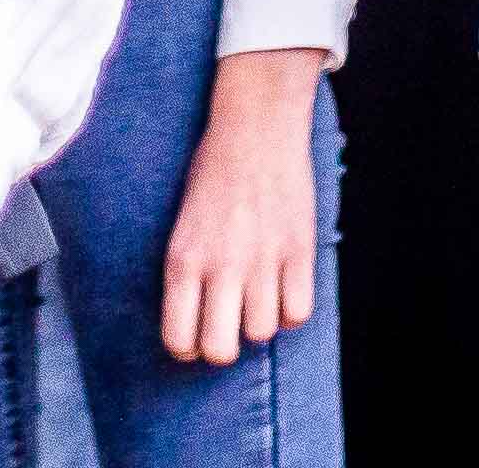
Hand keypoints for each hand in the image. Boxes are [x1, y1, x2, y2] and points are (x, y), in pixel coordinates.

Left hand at [158, 49, 324, 364]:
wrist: (255, 127)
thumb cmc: (213, 173)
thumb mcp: (183, 224)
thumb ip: (188, 271)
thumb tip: (194, 323)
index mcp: (183, 258)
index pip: (178, 339)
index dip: (187, 348)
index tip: (194, 336)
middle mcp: (221, 265)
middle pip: (220, 351)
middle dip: (222, 347)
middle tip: (226, 325)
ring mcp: (263, 260)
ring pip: (262, 333)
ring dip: (259, 321)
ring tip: (256, 294)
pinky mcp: (299, 252)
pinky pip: (298, 314)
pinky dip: (292, 310)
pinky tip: (283, 287)